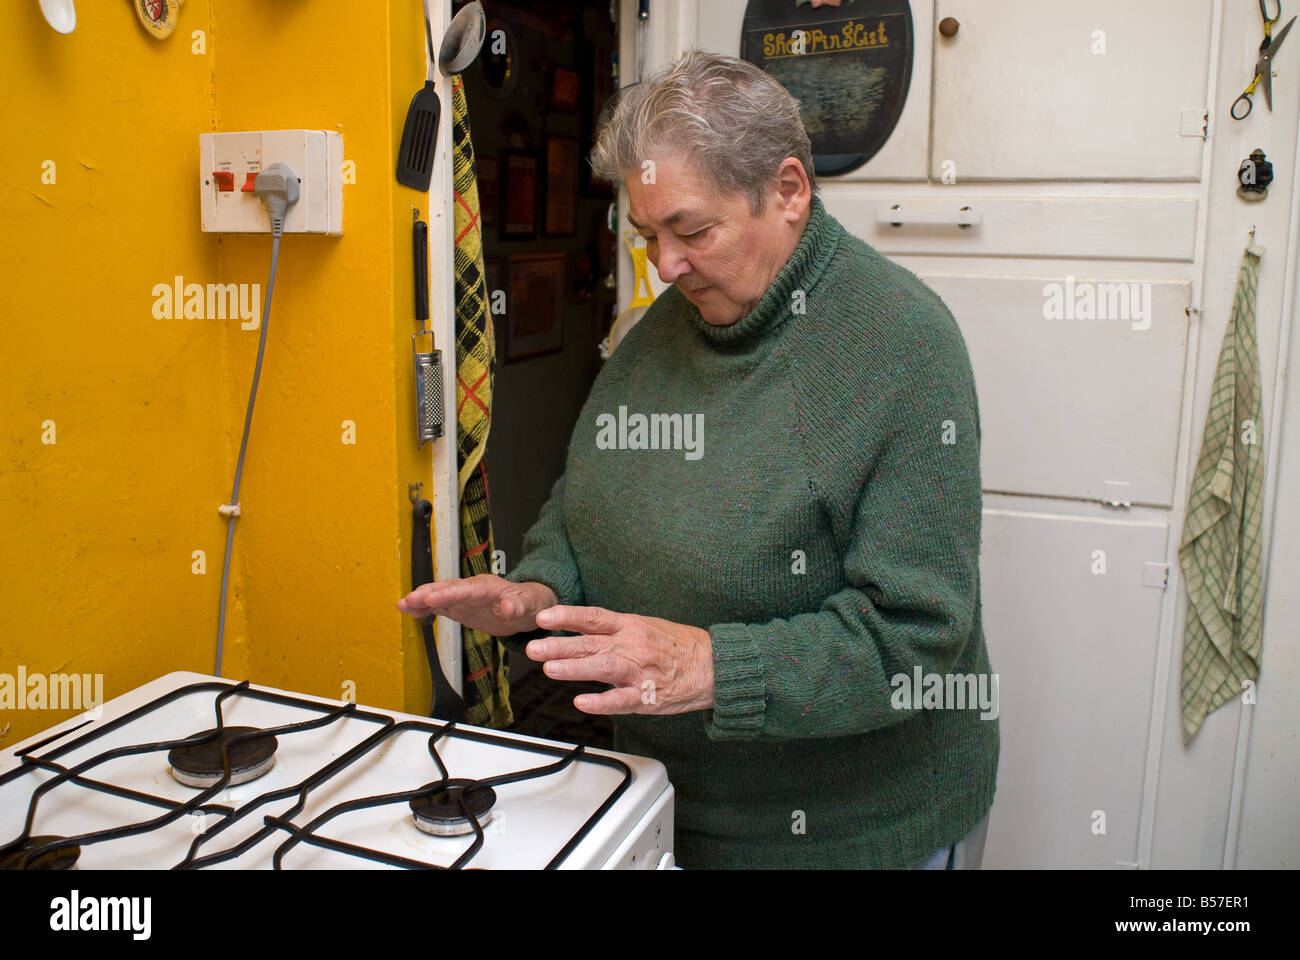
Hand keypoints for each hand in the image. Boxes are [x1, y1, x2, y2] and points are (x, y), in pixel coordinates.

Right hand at [397, 575, 557, 636]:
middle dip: (428, 593)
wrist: (528, 606)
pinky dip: (425, 608)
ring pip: (439, 595)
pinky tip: (409, 611)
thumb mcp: (530, 606)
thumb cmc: (531, 603)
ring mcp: (464, 598)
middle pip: (447, 588)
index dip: (447, 593)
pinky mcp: (460, 607)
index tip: (430, 597)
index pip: (465, 589)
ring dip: (421, 600)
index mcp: (488, 586)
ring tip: (402, 604)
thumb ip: (519, 606)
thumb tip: (508, 607)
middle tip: (408, 600)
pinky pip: (440, 606)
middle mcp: (472, 589)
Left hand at [526, 605, 715, 714]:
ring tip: (549, 669)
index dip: (567, 617)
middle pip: (591, 643)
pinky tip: (583, 703)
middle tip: (534, 646)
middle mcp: (633, 646)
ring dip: (574, 669)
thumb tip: (581, 629)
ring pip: (602, 669)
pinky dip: (602, 702)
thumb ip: (615, 630)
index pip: (594, 618)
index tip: (544, 617)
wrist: (714, 666)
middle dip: (560, 645)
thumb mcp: (646, 626)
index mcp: (631, 626)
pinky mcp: (648, 696)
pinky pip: (622, 700)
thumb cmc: (680, 646)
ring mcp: (640, 671)